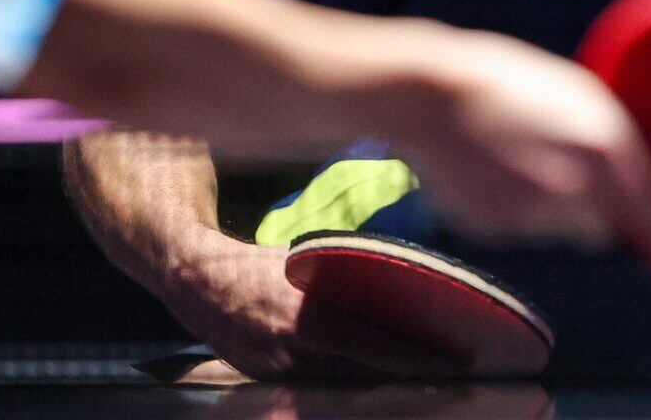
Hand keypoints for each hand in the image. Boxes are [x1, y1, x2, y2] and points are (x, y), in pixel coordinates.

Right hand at [156, 234, 464, 380]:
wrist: (196, 284)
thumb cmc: (259, 266)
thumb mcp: (306, 264)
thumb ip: (344, 281)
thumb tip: (398, 290)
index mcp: (303, 319)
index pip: (372, 345)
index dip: (415, 357)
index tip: (454, 360)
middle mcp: (291, 353)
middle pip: (363, 373)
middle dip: (407, 374)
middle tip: (452, 371)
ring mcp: (278, 374)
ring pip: (343, 385)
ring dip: (381, 381)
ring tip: (425, 377)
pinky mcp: (269, 382)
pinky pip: (317, 386)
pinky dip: (348, 382)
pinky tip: (376, 378)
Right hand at [389, 26, 650, 273]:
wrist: (432, 93)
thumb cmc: (509, 80)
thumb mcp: (579, 93)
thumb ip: (613, 138)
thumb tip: (637, 177)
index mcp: (603, 147)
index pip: (649, 210)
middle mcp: (574, 187)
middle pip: (603, 227)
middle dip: (595, 209)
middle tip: (566, 170)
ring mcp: (531, 213)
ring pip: (560, 229)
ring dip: (553, 208)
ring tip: (521, 161)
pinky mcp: (495, 228)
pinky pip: (520, 230)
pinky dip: (514, 210)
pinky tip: (495, 172)